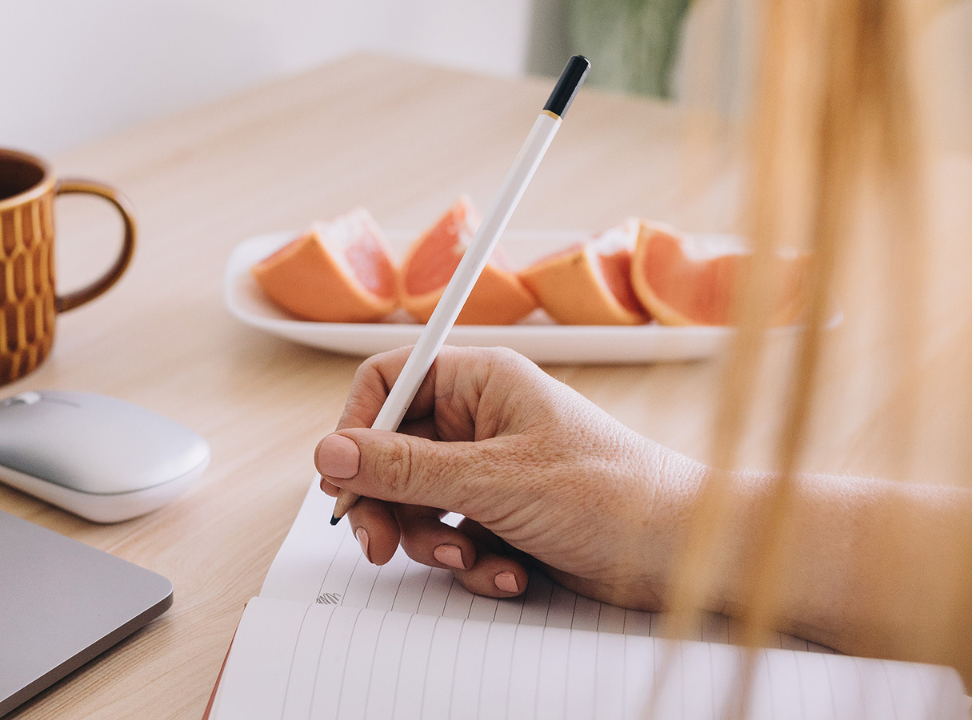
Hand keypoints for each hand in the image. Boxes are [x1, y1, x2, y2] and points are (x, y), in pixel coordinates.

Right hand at [316, 346, 706, 609]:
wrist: (679, 552)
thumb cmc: (611, 493)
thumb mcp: (494, 479)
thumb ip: (404, 469)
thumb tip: (330, 453)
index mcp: (480, 382)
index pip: (388, 381)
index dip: (356, 427)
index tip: (343, 478)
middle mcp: (480, 420)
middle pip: (392, 452)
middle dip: (387, 504)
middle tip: (379, 544)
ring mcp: (490, 470)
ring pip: (417, 502)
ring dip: (434, 540)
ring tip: (472, 556)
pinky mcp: (502, 515)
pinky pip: (452, 534)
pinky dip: (471, 561)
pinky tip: (508, 572)